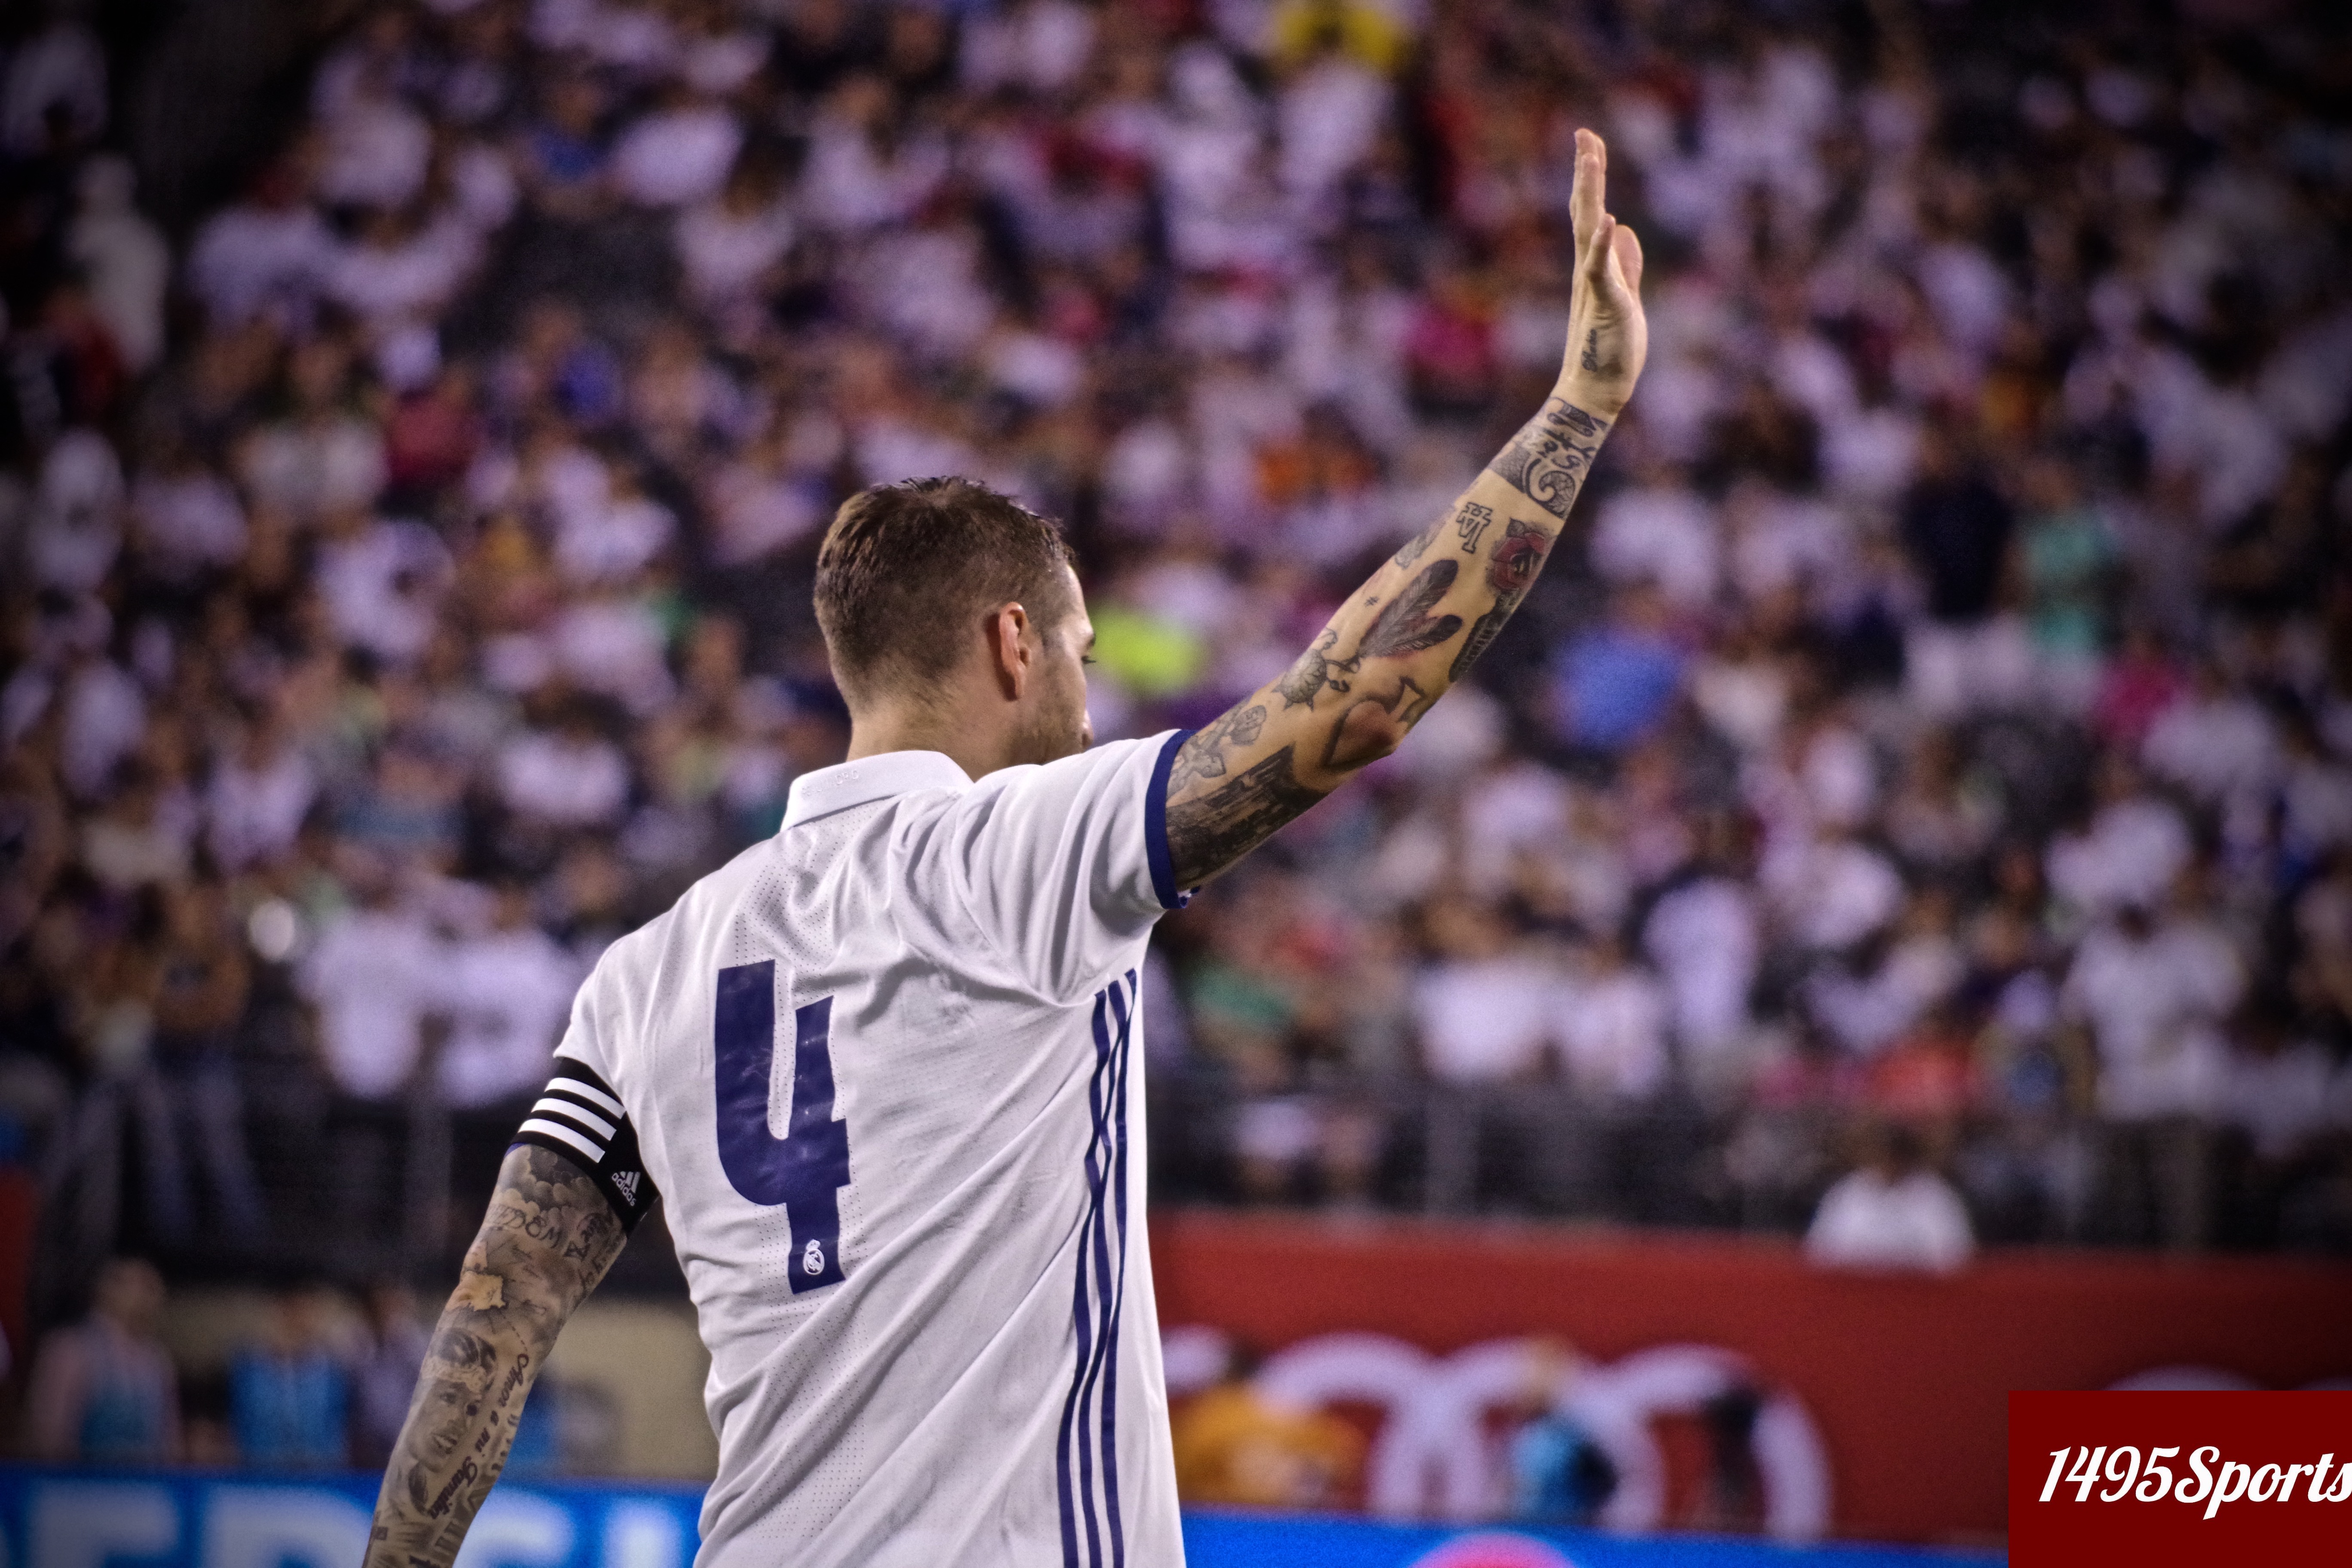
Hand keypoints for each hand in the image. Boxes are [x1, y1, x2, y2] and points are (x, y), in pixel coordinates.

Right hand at [1558, 129, 1646, 417]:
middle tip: (1584, 134)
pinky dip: (1602, 245)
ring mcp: (1592, 284)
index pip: (1590, 212)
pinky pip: (1599, 271)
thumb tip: (1626, 232)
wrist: (1595, 390)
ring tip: (1589, 160)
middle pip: (1585, 211)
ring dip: (1590, 195)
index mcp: (1594, 266)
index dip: (1590, 177)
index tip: (1589, 142)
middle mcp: (1588, 268)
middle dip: (1586, 172)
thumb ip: (1624, 265)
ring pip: (1588, 231)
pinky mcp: (1603, 304)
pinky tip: (1608, 220)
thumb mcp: (1624, 297)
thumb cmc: (1610, 350)